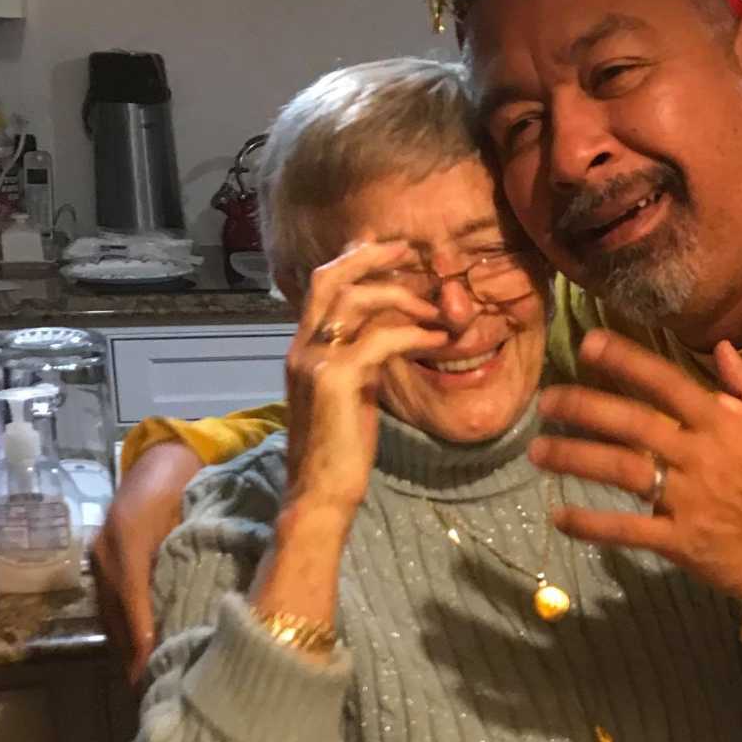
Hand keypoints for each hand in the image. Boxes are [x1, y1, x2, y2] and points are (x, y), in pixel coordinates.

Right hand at [90, 439, 203, 683]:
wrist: (162, 459)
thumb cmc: (186, 485)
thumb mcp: (193, 517)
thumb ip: (199, 555)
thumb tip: (216, 602)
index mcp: (128, 541)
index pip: (134, 601)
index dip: (143, 637)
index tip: (150, 668)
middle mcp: (107, 554)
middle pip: (115, 615)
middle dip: (130, 652)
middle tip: (148, 686)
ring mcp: (101, 558)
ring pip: (110, 613)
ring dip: (124, 645)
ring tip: (142, 677)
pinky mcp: (104, 562)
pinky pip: (110, 603)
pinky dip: (123, 627)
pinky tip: (137, 649)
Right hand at [284, 240, 448, 511]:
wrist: (318, 492)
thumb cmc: (339, 450)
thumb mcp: (349, 393)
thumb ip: (359, 361)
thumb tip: (390, 337)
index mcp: (303, 348)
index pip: (321, 286)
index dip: (354, 260)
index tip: (390, 249)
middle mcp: (302, 347)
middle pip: (330, 277)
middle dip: (371, 256)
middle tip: (411, 250)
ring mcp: (315, 360)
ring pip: (356, 300)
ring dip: (404, 296)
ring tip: (438, 307)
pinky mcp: (337, 379)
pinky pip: (381, 339)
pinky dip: (415, 333)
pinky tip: (439, 339)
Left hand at [528, 330, 741, 598]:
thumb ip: (739, 395)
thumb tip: (722, 351)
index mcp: (722, 425)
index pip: (666, 382)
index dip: (626, 360)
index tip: (589, 345)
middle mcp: (701, 455)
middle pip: (631, 422)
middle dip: (583, 407)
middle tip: (545, 401)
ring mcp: (690, 499)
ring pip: (621, 470)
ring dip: (574, 457)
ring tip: (538, 452)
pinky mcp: (682, 541)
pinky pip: (626, 530)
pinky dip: (589, 523)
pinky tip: (559, 516)